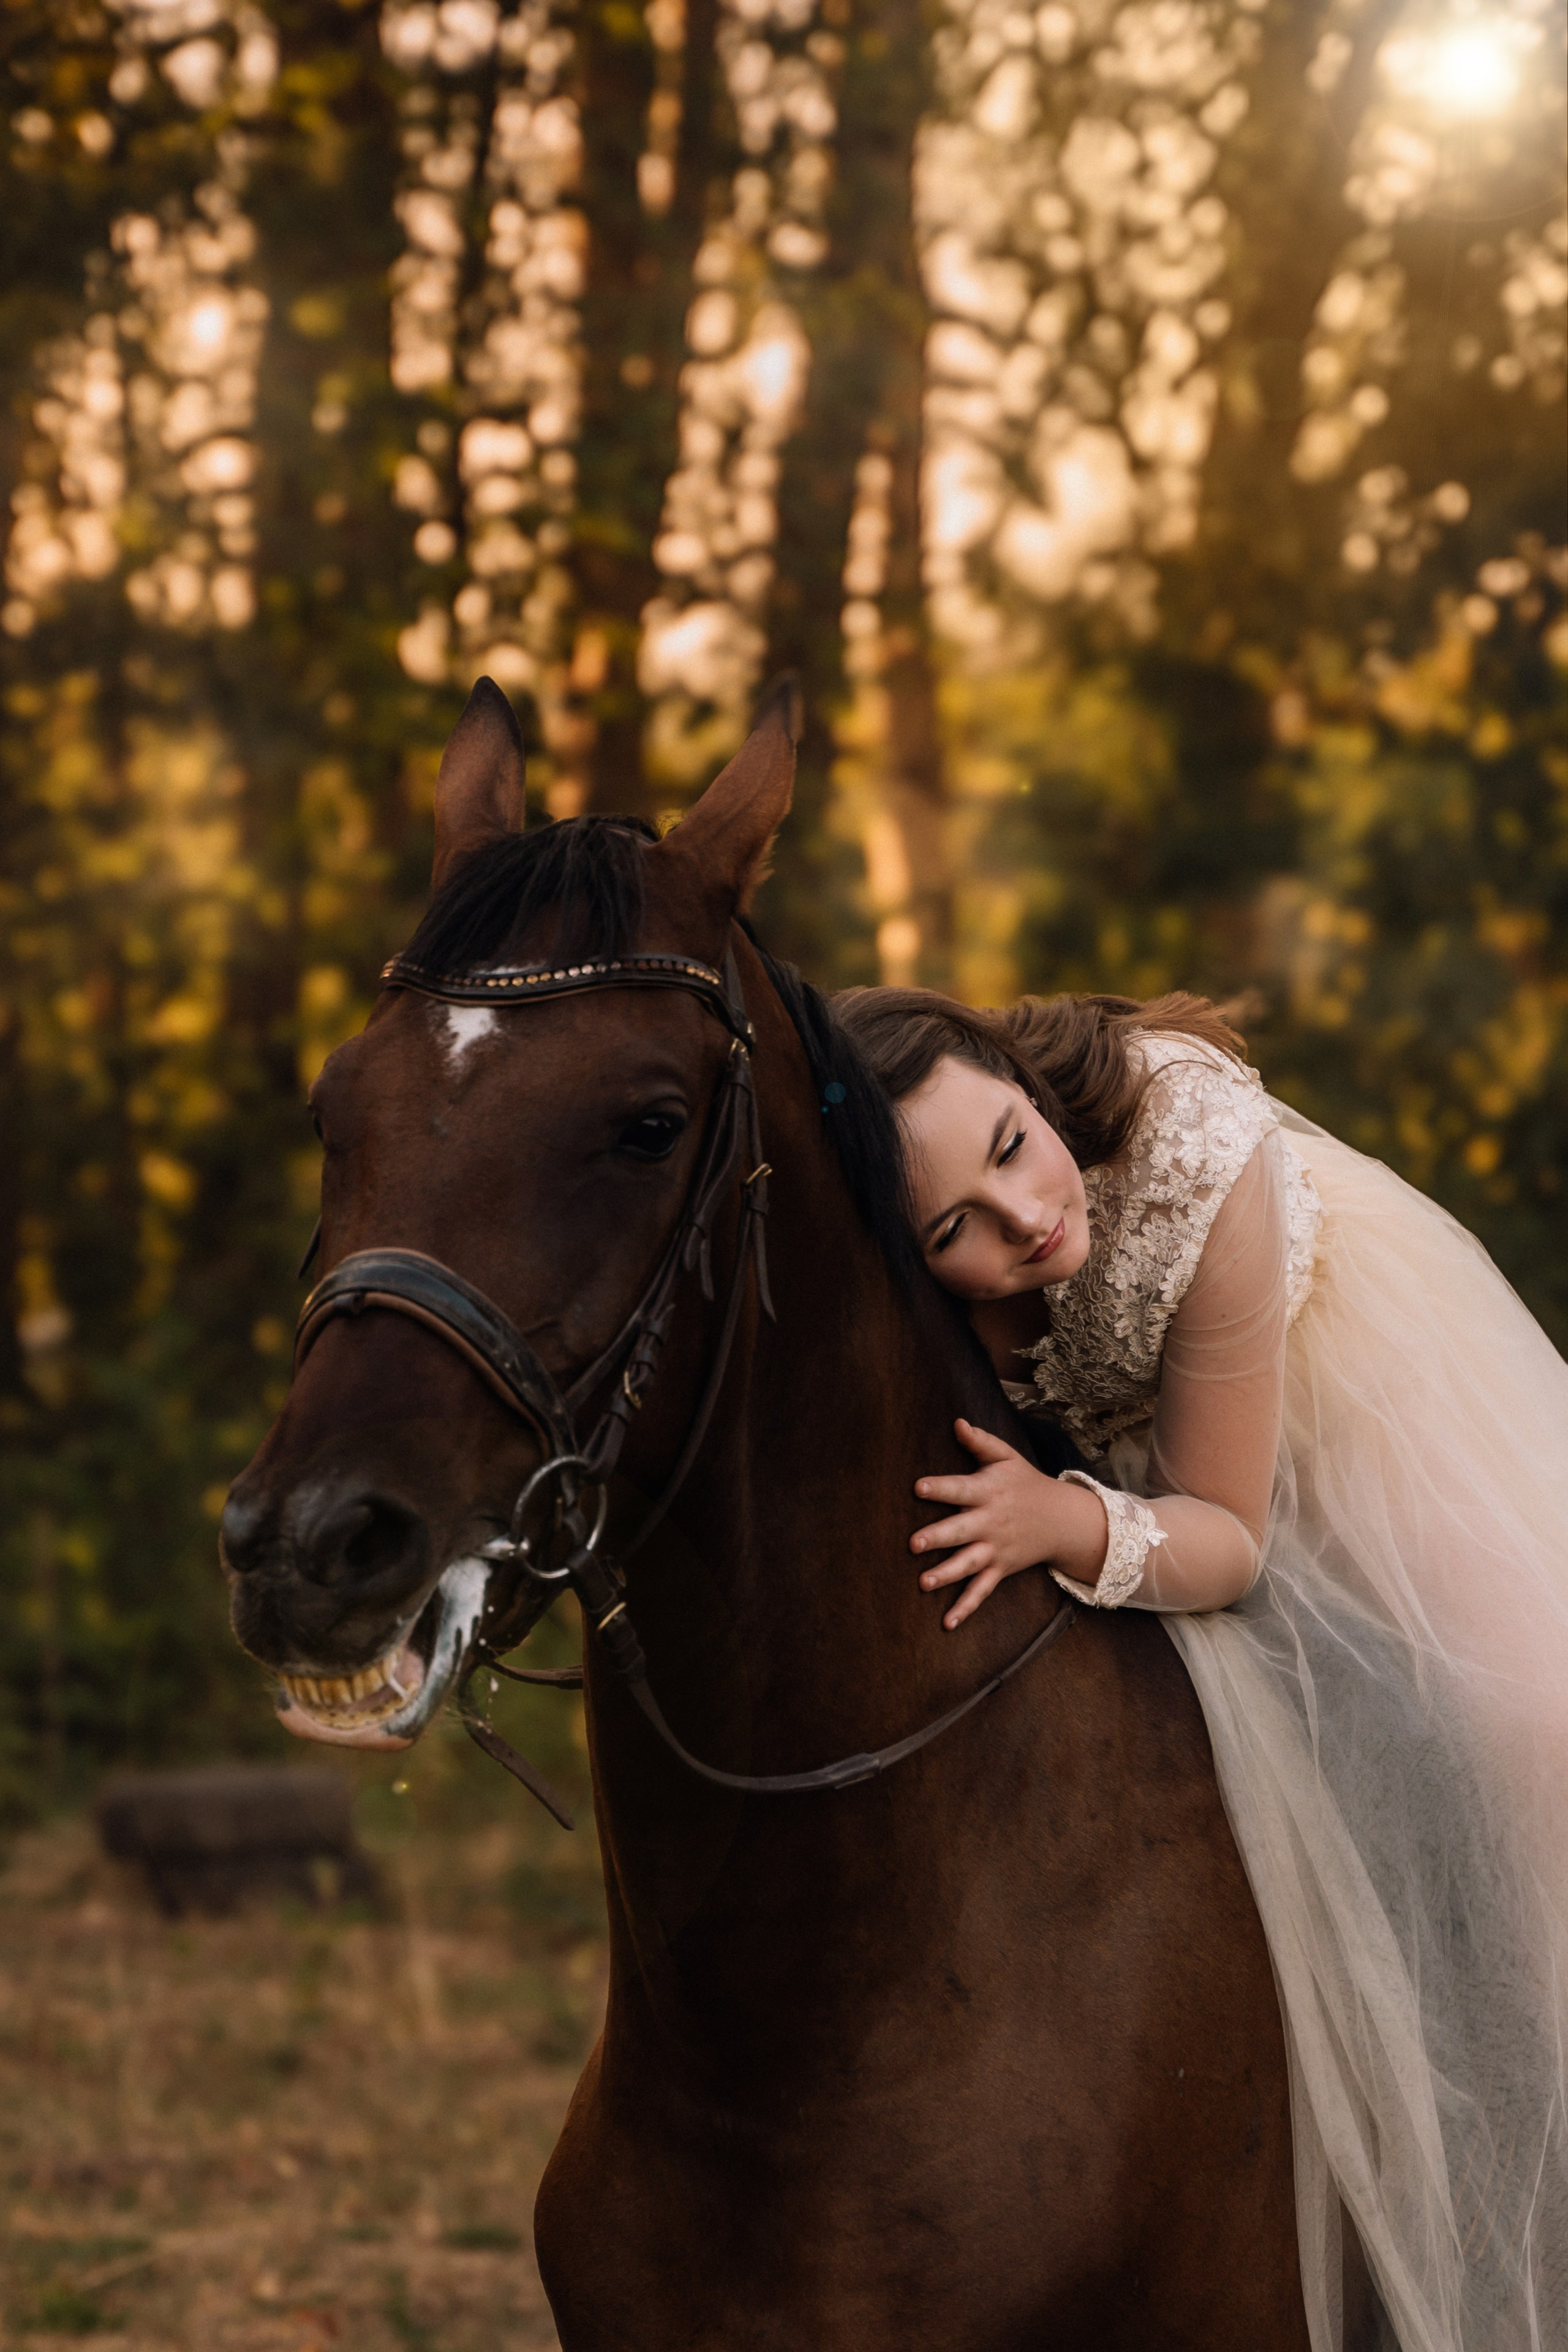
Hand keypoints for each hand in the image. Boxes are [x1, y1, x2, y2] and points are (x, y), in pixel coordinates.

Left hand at [911, 1420, 1104, 1628]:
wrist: (1063, 1519)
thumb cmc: (1026, 1483)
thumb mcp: (1007, 1457)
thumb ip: (980, 1442)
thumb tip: (956, 1422)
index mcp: (988, 1492)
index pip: (960, 1489)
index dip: (940, 1488)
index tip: (918, 1487)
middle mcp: (990, 1522)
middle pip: (961, 1530)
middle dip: (938, 1537)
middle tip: (913, 1543)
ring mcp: (996, 1549)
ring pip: (969, 1564)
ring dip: (947, 1574)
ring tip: (923, 1583)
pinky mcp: (1001, 1569)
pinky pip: (982, 1591)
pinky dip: (966, 1608)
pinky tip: (947, 1623)